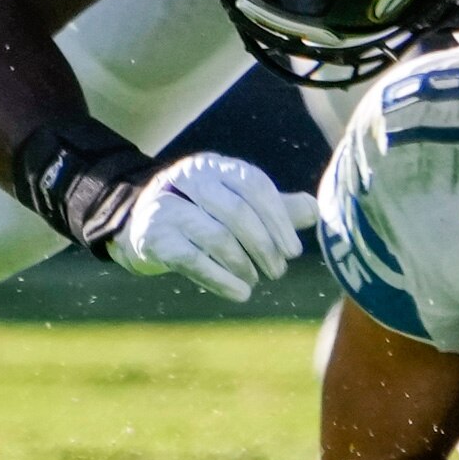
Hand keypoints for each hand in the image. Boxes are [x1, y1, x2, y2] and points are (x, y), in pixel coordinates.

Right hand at [107, 153, 318, 300]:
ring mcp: (167, 206)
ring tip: (257, 280)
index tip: (293, 250)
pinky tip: (240, 293)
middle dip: (264, 245)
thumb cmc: (203, 213)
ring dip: (243, 264)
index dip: (279, 219)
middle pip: (237, 211)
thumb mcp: (239, 204)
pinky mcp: (152, 236)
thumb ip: (277, 207)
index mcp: (218, 166)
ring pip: (216, 236)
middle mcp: (190, 178)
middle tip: (278, 271)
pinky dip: (221, 279)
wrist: (142, 224)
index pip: (255, 186)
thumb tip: (316, 211)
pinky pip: (192, 260)